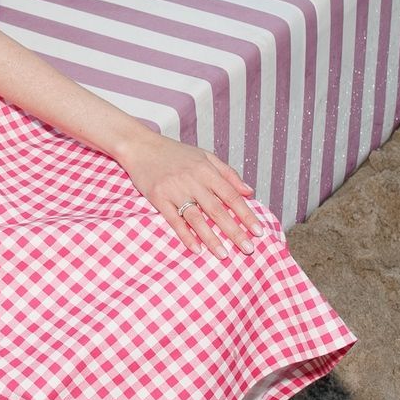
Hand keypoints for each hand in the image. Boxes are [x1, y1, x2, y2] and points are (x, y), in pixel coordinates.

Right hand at [115, 127, 262, 257]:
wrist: (141, 145)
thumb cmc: (175, 152)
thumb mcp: (205, 156)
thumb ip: (228, 173)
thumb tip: (250, 191)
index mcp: (206, 170)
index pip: (232, 195)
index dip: (246, 214)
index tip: (259, 231)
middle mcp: (193, 180)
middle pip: (217, 210)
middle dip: (234, 231)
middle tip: (248, 249)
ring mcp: (175, 190)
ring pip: (197, 218)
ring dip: (211, 238)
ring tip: (224, 254)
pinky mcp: (158, 198)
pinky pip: (174, 220)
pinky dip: (185, 235)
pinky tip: (196, 249)